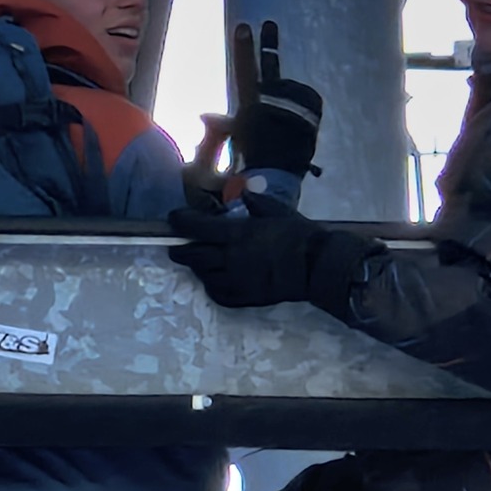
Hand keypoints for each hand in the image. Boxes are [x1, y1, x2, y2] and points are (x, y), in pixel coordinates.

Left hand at [167, 193, 377, 314]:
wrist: (317, 266)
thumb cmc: (299, 235)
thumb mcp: (277, 212)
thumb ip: (256, 204)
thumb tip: (244, 193)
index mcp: (238, 234)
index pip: (198, 228)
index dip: (181, 222)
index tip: (173, 219)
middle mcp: (231, 258)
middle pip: (193, 255)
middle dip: (181, 250)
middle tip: (176, 246)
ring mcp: (236, 280)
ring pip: (203, 275)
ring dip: (197, 267)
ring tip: (198, 261)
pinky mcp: (244, 297)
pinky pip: (218, 293)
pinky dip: (211, 285)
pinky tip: (213, 279)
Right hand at [198, 21, 322, 178]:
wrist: (278, 180)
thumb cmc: (247, 165)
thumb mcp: (229, 144)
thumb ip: (219, 128)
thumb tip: (205, 115)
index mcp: (252, 106)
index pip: (245, 71)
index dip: (244, 48)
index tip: (244, 26)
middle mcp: (274, 101)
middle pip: (269, 67)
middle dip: (267, 45)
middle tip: (269, 23)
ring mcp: (294, 106)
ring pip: (284, 93)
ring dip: (280, 102)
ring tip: (278, 126)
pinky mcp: (310, 113)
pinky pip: (301, 103)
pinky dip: (295, 109)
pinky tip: (291, 124)